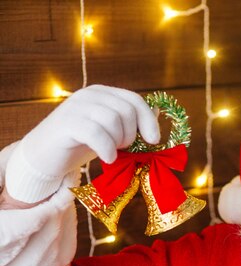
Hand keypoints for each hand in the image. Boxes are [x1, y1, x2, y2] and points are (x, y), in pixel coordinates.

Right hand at [5, 85, 160, 202]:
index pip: (134, 100)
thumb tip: (158, 113)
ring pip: (113, 120)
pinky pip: (97, 133)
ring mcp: (76, 107)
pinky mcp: (66, 123)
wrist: (43, 157)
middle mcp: (89, 95)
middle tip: (122, 148)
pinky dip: (107, 149)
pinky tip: (107, 158)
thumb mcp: (110, 132)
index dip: (148, 121)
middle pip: (126, 110)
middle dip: (131, 134)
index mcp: (102, 93)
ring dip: (118, 141)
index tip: (153, 141)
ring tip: (111, 152)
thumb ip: (130, 122)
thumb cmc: (80, 145)